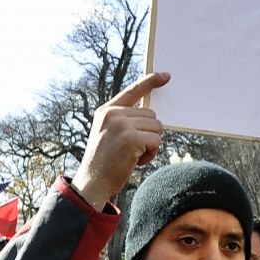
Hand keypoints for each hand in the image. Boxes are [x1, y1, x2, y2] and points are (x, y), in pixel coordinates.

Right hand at [70, 72, 168, 207]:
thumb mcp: (109, 133)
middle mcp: (113, 114)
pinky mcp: (131, 138)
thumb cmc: (104, 161)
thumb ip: (125, 120)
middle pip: (152, 115)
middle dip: (148, 133)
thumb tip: (151, 115)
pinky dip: (151, 154)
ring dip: (150, 144)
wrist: (92, 183)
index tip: (166, 76)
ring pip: (157, 128)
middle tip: (131, 149)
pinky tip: (135, 161)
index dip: (151, 81)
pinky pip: (156, 141)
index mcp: (107, 110)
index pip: (133, 90)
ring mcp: (122, 125)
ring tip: (132, 155)